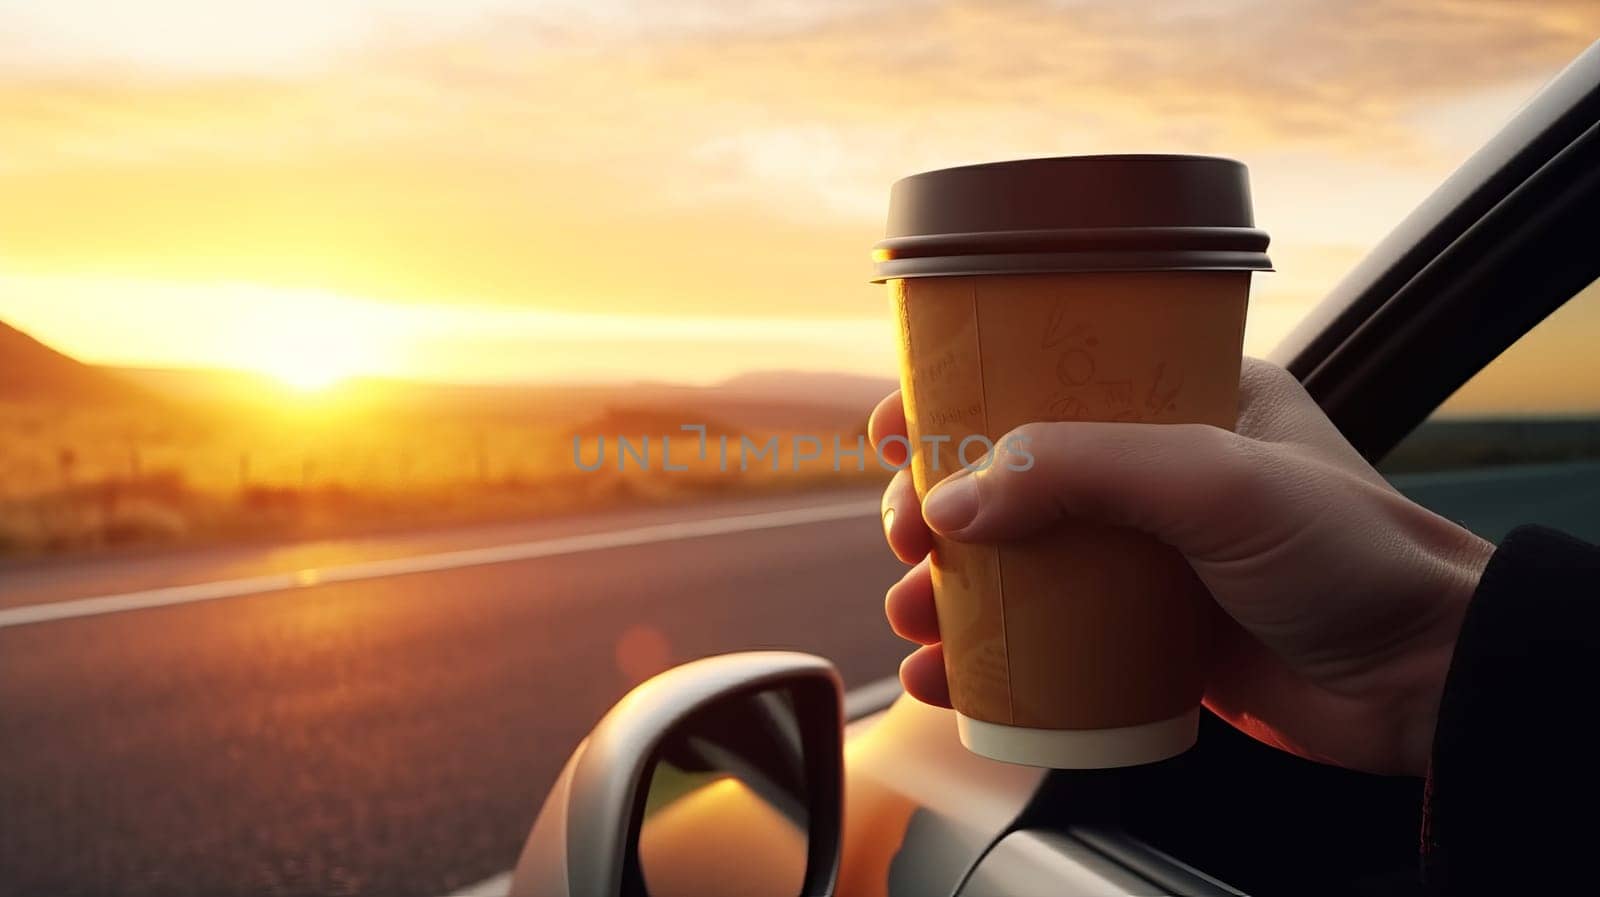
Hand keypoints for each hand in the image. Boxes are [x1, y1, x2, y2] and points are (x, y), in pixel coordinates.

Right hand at [871, 358, 1493, 776]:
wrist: (1429, 682)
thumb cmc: (1355, 553)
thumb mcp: (1216, 479)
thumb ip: (1083, 470)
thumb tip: (955, 500)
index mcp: (1178, 397)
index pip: (1041, 376)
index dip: (955, 397)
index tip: (896, 431)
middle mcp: (1152, 472)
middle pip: (1006, 477)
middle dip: (936, 510)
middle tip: (909, 540)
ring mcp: (1145, 557)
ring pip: (1013, 565)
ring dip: (947, 590)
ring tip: (914, 618)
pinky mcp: (1144, 635)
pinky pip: (1042, 642)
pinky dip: (983, 661)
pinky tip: (944, 678)